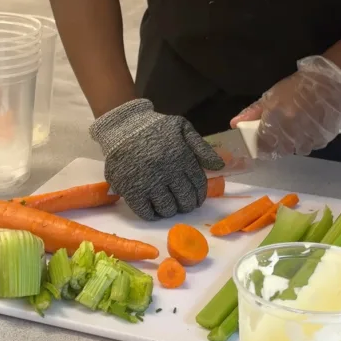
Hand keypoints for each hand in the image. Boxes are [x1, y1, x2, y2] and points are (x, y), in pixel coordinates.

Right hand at [90, 99, 224, 220]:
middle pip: (185, 200)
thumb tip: (219, 166)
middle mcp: (167, 171)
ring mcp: (148, 182)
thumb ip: (202, 147)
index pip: (198, 185)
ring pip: (167, 209)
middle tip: (182, 204)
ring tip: (167, 205)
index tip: (195, 199)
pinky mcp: (131, 190)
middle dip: (187, 205)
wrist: (121, 127)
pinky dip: (152, 214)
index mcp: (182, 156)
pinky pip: (146, 213)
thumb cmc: (153, 127)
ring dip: (170, 210)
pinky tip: (153, 208)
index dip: (199, 196)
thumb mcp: (182, 128)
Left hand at [231, 56, 340, 157]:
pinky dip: (309, 142)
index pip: (262, 143)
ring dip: (295, 144)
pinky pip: (313, 146)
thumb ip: (253, 112)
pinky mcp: (324, 137)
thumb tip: (234, 124)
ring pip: (297, 150)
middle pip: (280, 149)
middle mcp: (292, 128)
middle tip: (282, 134)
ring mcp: (309, 134)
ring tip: (298, 130)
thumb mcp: (272, 95)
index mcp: (276, 117)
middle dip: (278, 145)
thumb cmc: (298, 85)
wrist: (330, 80)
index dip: (261, 146)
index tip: (262, 143)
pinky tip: (310, 129)